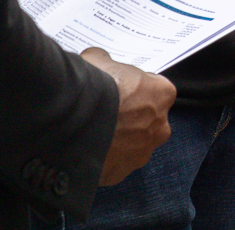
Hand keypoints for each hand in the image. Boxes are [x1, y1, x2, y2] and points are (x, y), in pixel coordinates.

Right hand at [82, 48, 174, 184]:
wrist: (72, 120)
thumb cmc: (92, 85)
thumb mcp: (98, 60)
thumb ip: (105, 62)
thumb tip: (97, 61)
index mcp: (162, 94)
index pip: (153, 89)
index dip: (133, 88)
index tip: (117, 90)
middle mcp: (159, 126)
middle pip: (147, 121)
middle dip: (129, 118)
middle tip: (104, 114)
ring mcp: (141, 153)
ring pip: (132, 146)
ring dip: (117, 142)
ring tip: (90, 133)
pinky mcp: (120, 173)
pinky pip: (112, 166)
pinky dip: (101, 160)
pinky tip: (84, 150)